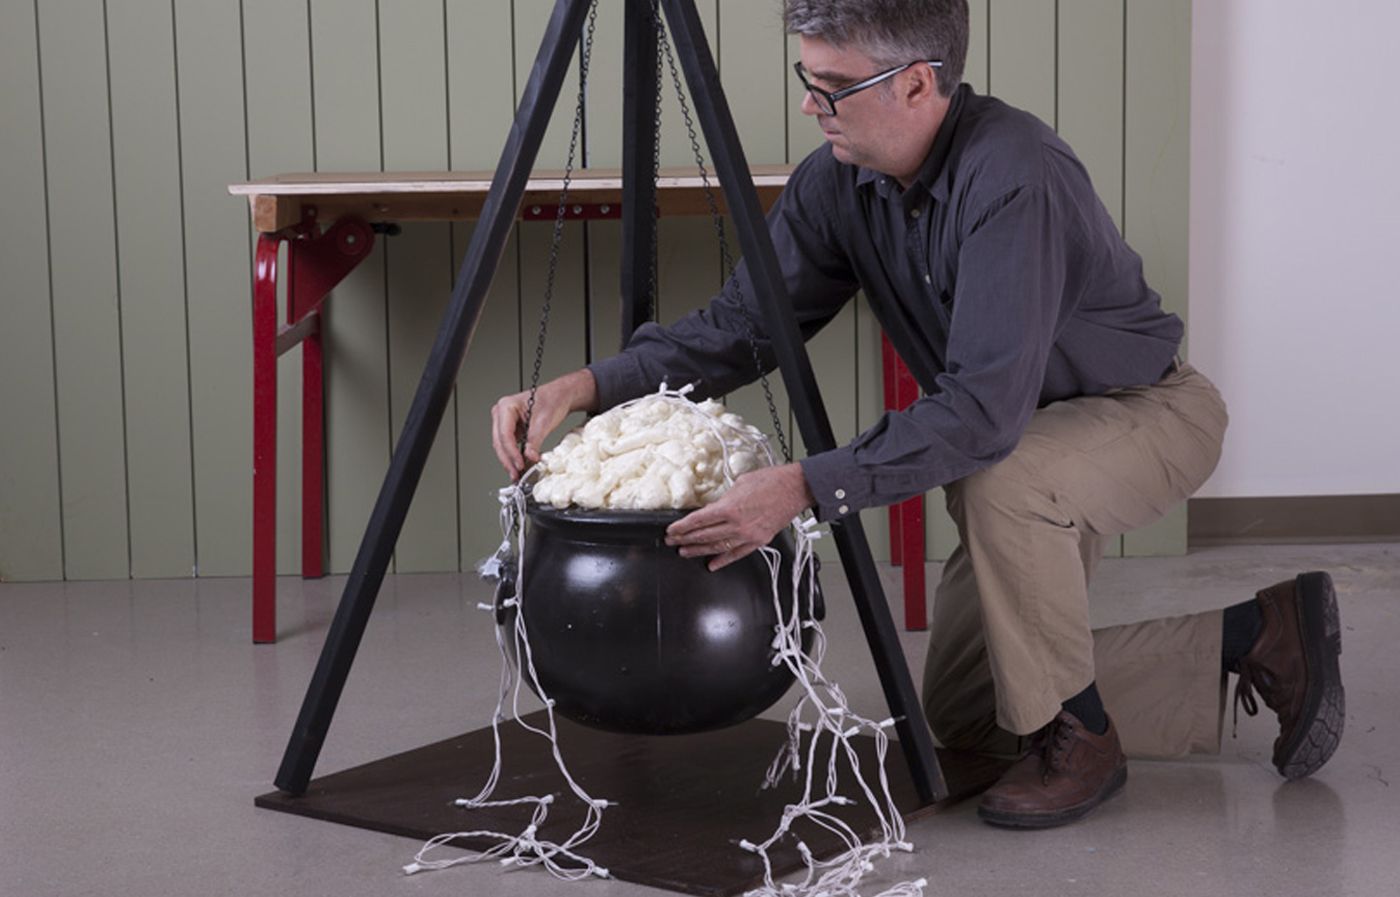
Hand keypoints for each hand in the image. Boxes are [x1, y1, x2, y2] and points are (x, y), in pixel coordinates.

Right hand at [490, 369, 598, 480]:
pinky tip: (518, 466)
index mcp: (506, 406)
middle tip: (516, 474)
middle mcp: (501, 413)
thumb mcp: (544, 422)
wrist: (560, 396)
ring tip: (516, 474)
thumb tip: (530, 457)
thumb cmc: (552, 400)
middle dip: (508, 460)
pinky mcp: (511, 429)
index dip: (511, 452)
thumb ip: (535, 440)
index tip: (519, 464)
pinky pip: (509, 445)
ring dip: (509, 460)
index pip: (504, 434)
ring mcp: (504, 421)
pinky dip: (514, 456)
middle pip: (499, 441)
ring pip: (501, 446)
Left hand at [665, 463, 814, 570]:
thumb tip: (713, 508)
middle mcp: (738, 524)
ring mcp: (749, 535)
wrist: (795, 488)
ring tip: (685, 552)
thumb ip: (724, 499)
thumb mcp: (740, 483)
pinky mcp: (759, 540)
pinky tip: (712, 564)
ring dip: (699, 550)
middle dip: (686, 539)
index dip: (682, 527)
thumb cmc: (770, 481)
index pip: (699, 520)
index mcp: (730, 507)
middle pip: (705, 535)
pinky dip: (724, 560)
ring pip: (718, 547)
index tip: (672, 530)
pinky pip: (738, 554)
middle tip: (673, 542)